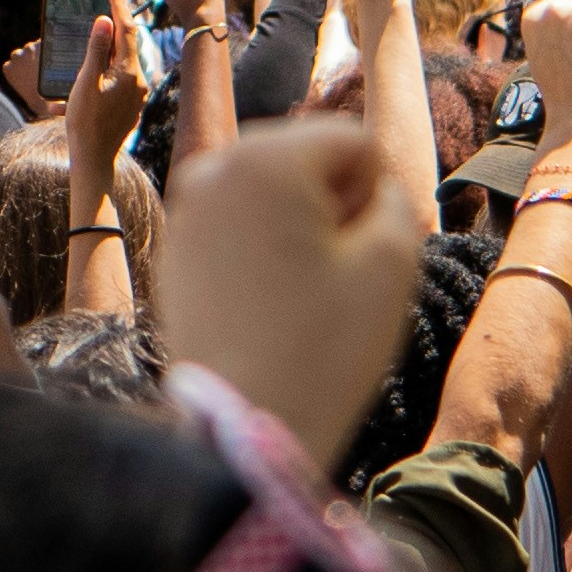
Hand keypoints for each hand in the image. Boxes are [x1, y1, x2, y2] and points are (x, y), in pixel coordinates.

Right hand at [65, 0, 152, 203]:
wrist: (94, 160)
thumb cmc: (86, 123)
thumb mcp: (86, 82)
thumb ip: (97, 50)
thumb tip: (105, 19)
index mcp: (129, 72)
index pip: (127, 28)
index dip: (119, 3)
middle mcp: (139, 80)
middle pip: (130, 40)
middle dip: (120, 17)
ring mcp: (137, 93)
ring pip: (128, 57)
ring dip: (117, 39)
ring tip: (106, 22)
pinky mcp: (131, 104)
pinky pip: (125, 72)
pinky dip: (116, 57)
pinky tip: (104, 57)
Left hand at [159, 123, 428, 468]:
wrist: (242, 430)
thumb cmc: (322, 349)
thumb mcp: (392, 266)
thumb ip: (397, 202)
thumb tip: (374, 189)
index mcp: (266, 157)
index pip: (353, 141)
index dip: (376, 196)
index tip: (362, 255)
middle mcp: (216, 165)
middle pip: (307, 155)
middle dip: (333, 203)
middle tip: (335, 274)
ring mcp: (187, 206)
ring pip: (272, 189)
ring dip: (299, 224)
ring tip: (304, 290)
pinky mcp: (175, 246)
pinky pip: (238, 222)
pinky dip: (263, 247)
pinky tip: (270, 303)